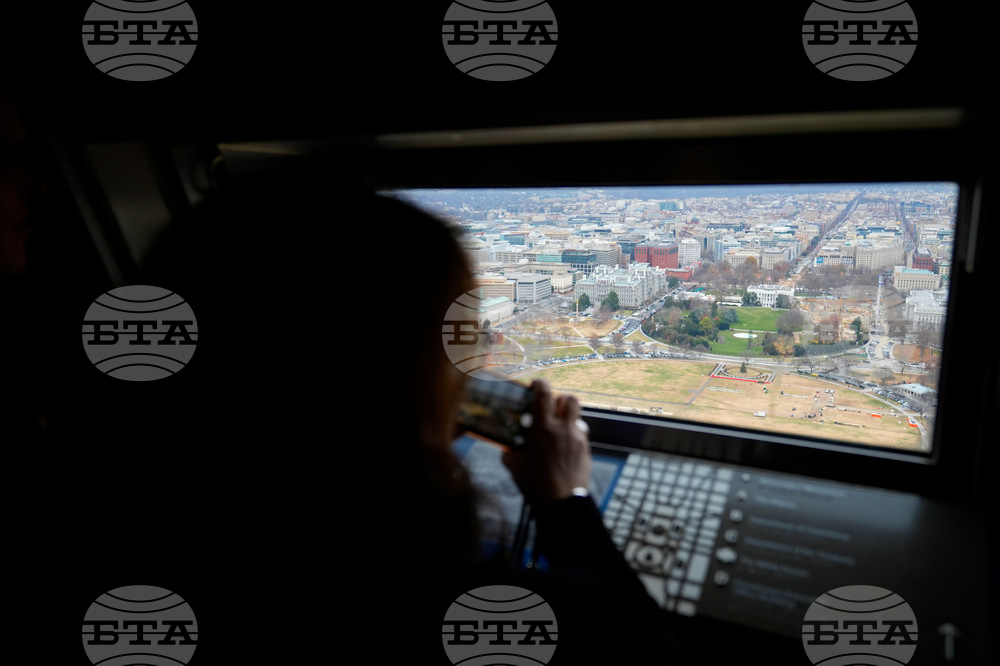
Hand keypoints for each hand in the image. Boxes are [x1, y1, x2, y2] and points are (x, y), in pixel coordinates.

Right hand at [502, 380, 591, 503]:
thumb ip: (510, 454)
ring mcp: (577, 439)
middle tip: (550, 408)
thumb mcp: (515, 468)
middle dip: (560, 399)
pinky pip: (581, 433)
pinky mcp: (586, 450)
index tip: (535, 385)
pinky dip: (573, 434)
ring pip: (578, 416)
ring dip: (568, 416)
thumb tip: (506, 450)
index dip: (540, 384)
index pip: (544, 394)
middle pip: (570, 399)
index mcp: (543, 428)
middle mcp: (563, 429)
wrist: (561, 503)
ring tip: (558, 428)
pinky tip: (564, 446)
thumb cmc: (536, 485)